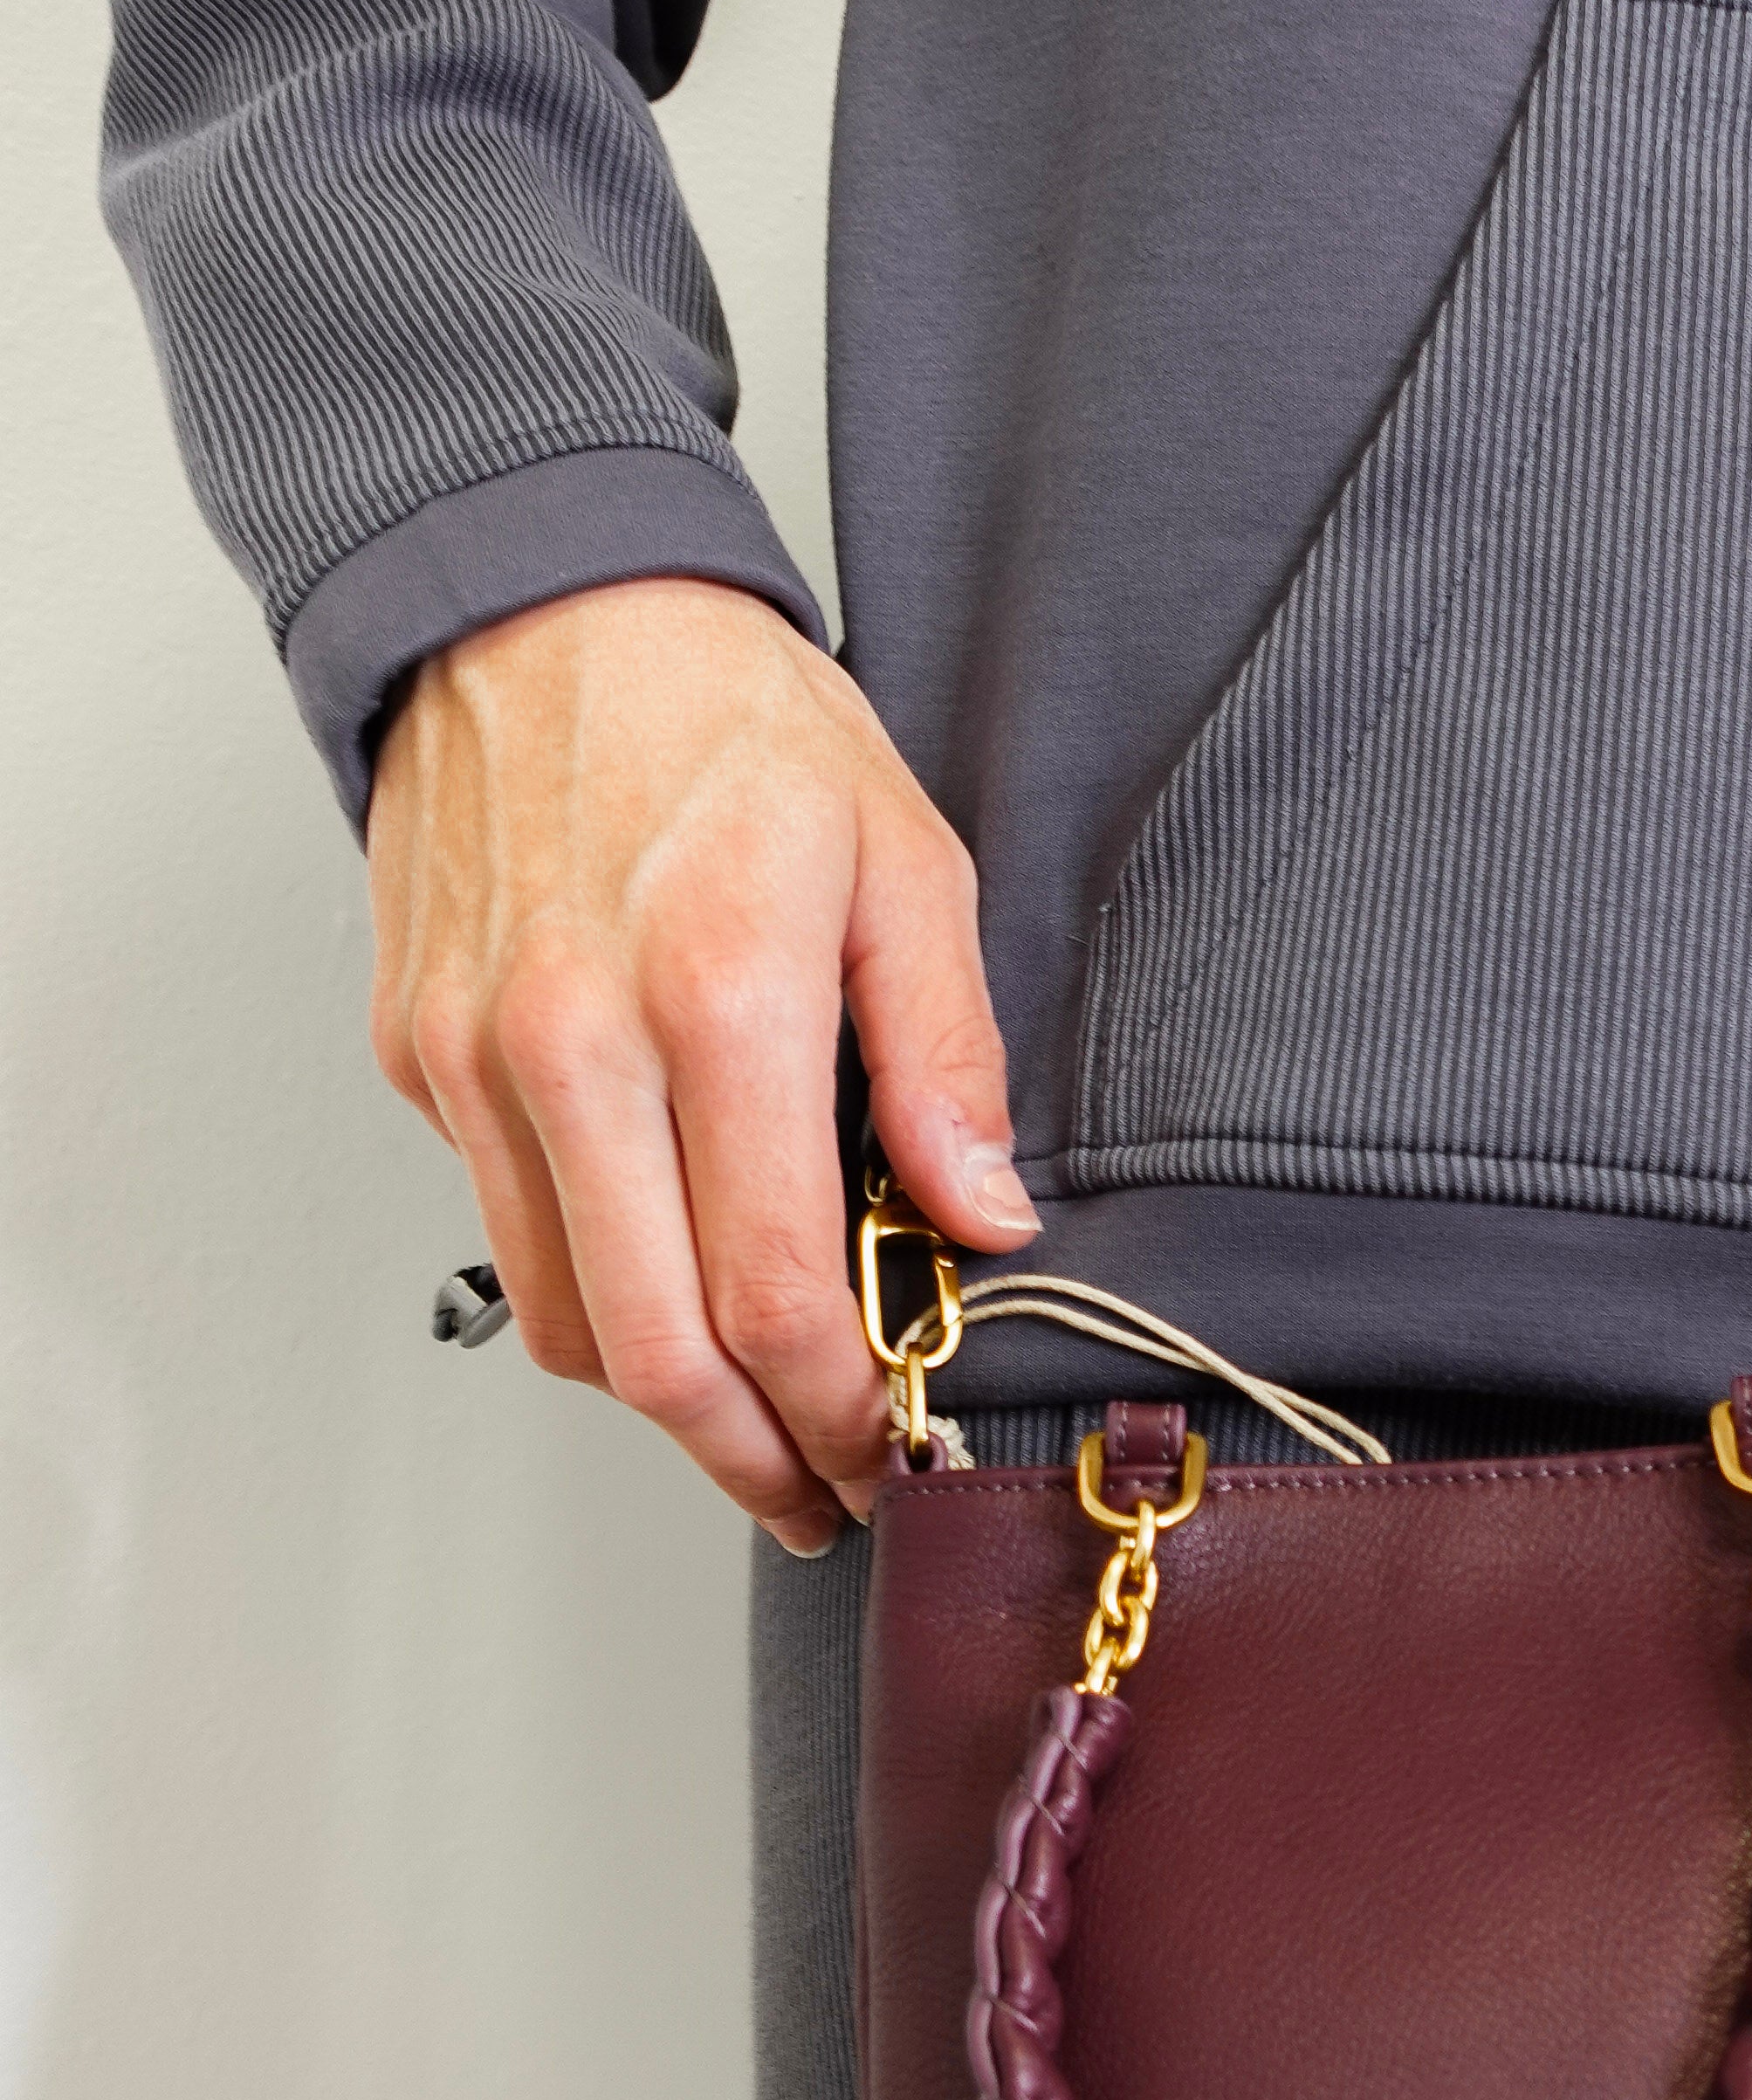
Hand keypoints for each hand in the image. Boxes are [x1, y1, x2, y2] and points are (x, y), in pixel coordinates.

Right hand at [366, 576, 1039, 1555]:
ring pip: (567, 1316)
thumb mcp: (902, 854)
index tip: (892, 1448)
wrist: (538, 604)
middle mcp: (572, 1044)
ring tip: (759, 1417)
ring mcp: (476, 1059)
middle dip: (750, 1459)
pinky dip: (596, 1285)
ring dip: (668, 1400)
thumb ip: (946, 1052)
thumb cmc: (730, 718)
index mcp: (714, 995)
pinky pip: (511, 1226)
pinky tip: (671, 1269)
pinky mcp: (420, 1057)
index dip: (841, 1409)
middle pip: (652, 1351)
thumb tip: (983, 1220)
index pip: (772, 1290)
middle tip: (821, 1495)